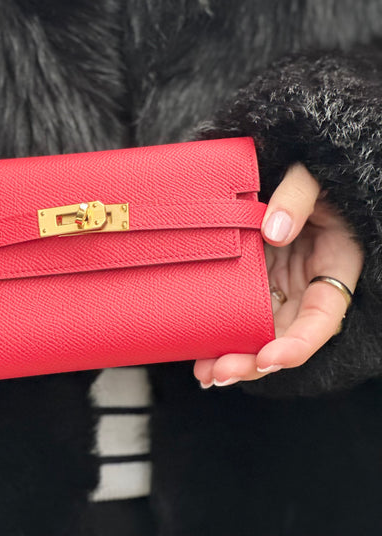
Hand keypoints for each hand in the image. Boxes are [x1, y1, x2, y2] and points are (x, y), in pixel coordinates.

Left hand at [194, 163, 362, 387]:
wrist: (290, 162)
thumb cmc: (312, 171)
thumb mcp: (311, 177)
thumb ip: (297, 197)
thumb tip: (272, 230)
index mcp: (335, 267)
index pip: (322, 319)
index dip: (298, 344)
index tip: (270, 357)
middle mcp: (308, 285)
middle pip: (286, 337)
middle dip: (255, 361)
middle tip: (220, 372)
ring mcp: (281, 285)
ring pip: (262, 332)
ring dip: (236, 356)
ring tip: (204, 373)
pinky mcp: (256, 280)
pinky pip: (241, 312)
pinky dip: (224, 332)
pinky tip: (200, 349)